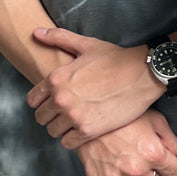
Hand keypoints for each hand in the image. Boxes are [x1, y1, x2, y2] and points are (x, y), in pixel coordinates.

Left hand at [27, 28, 165, 146]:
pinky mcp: (88, 130)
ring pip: (53, 131)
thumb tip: (36, 32)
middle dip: (51, 116)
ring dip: (62, 128)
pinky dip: (73, 139)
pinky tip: (84, 130)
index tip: (54, 102)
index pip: (33, 100)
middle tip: (67, 113)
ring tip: (76, 121)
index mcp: (56, 78)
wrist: (143, 74)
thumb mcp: (87, 45)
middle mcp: (61, 98)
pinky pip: (68, 143)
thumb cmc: (116, 58)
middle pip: (41, 118)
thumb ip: (58, 38)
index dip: (42, 101)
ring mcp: (74, 116)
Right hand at [76, 110, 176, 175]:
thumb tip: (174, 153)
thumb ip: (170, 139)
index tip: (164, 158)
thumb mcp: (154, 119)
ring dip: (136, 175)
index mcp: (153, 153)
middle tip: (143, 154)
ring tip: (127, 155)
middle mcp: (136, 169)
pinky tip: (114, 161)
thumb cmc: (121, 115)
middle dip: (153, 170)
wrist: (87, 117)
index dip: (170, 163)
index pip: (174, 171)